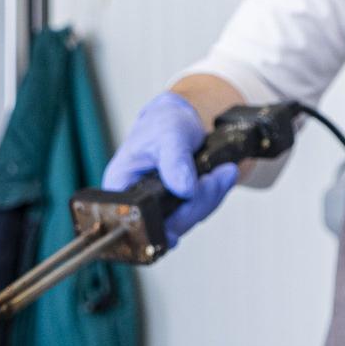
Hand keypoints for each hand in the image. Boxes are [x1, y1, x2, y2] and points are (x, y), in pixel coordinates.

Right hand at [102, 92, 238, 245]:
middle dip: (198, 202)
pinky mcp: (176, 209)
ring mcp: (158, 208)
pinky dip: (214, 195)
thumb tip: (184, 189)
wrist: (178, 120)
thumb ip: (175, 160)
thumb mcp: (169, 133)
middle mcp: (136, 203)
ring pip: (188, 221)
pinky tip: (222, 177)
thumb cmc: (163, 122)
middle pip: (169, 225)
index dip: (166, 220)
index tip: (191, 198)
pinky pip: (198, 212)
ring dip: (211, 197)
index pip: (140, 219)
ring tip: (223, 171)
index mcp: (121, 186)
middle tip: (217, 176)